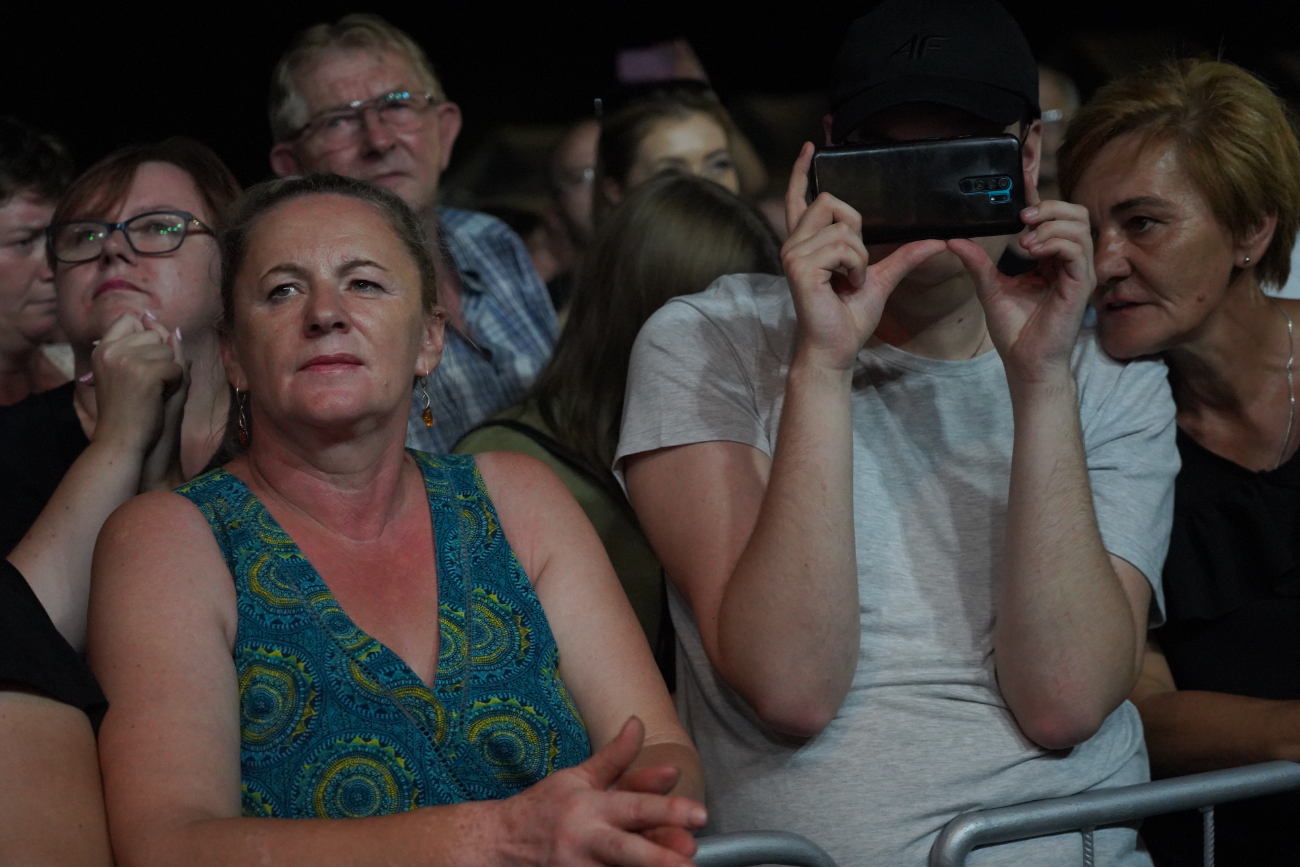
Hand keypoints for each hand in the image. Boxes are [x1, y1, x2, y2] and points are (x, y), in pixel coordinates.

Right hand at [88, 311, 185, 459]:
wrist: (120, 442)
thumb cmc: (128, 411)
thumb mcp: (131, 373)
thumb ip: (147, 347)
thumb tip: (166, 325)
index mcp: (102, 349)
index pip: (128, 319)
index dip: (145, 336)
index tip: (140, 363)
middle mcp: (110, 350)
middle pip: (155, 334)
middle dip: (160, 359)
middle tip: (143, 385)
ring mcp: (126, 359)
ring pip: (169, 350)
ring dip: (168, 373)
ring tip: (150, 393)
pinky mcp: (144, 372)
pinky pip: (176, 368)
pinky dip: (173, 384)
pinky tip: (157, 398)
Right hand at [497, 718, 705, 866]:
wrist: (497, 845)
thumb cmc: (544, 808)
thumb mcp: (577, 777)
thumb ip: (615, 757)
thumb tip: (639, 723)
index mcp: (589, 807)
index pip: (634, 806)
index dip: (667, 809)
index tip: (700, 814)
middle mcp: (585, 842)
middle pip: (628, 851)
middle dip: (661, 856)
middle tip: (692, 855)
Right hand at [782, 142, 945, 370]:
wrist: (835, 348)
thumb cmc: (848, 317)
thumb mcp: (881, 279)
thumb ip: (904, 256)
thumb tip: (936, 240)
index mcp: (807, 242)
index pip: (799, 197)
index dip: (802, 170)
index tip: (811, 145)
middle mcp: (795, 243)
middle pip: (832, 201)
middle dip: (856, 228)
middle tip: (856, 263)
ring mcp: (794, 253)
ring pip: (843, 227)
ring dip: (859, 256)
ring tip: (850, 281)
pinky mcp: (799, 266)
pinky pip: (842, 247)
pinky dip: (855, 266)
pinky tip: (846, 285)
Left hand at [946, 170, 1095, 383]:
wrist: (1026, 363)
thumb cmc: (1016, 330)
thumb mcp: (989, 289)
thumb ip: (977, 262)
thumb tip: (953, 239)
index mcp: (1048, 253)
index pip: (1047, 208)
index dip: (1039, 172)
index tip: (1028, 140)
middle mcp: (1067, 257)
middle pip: (1070, 209)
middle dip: (1046, 204)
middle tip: (1020, 218)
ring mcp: (1078, 269)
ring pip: (1076, 222)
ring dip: (1049, 223)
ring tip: (1024, 241)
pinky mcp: (1081, 283)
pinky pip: (1077, 248)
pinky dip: (1054, 241)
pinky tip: (1033, 250)